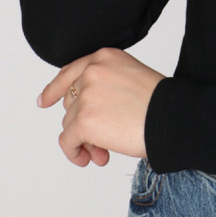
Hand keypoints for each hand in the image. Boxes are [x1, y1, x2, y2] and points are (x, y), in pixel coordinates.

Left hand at [37, 47, 164, 167]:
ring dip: (85, 141)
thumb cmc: (159, 102)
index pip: (71, 71)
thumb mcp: (130, 77)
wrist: (170, 116)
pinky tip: (91, 158)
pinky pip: (67, 141)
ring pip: (69, 124)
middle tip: (99, 142)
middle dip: (82, 124)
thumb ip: (104, 83)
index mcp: (105, 57)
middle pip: (71, 102)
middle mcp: (92, 71)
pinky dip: (75, 153)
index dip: (55, 88)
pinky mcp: (83, 119)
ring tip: (104, 152)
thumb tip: (80, 111)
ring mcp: (86, 95)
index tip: (44, 101)